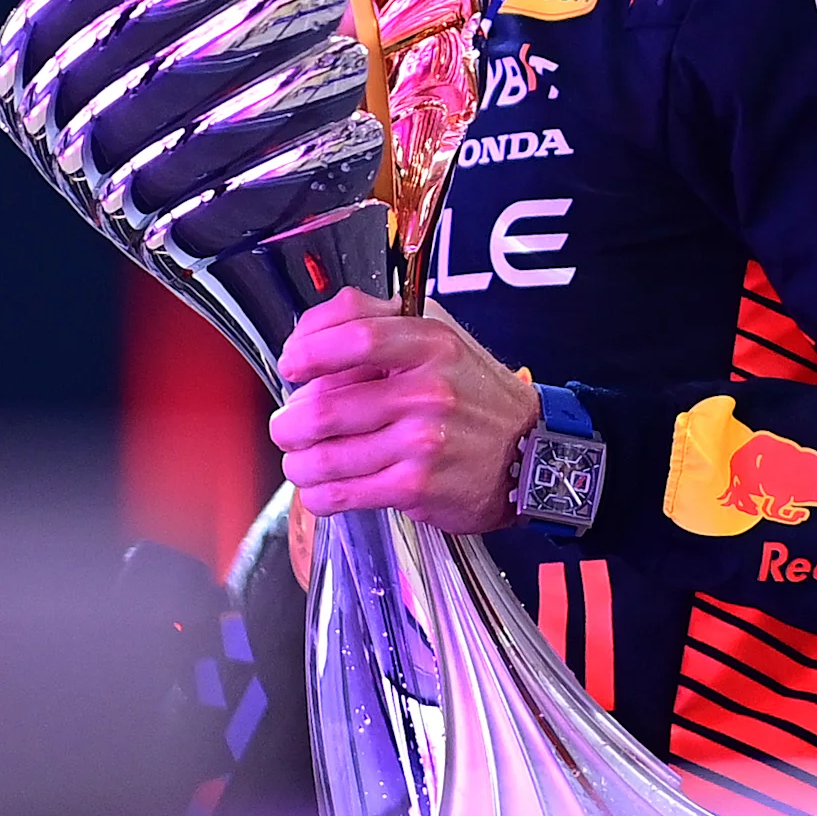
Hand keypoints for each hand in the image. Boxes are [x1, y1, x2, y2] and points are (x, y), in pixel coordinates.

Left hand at [270, 288, 539, 533]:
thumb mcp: (438, 337)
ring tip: (300, 458)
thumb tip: (307, 337)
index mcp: (430, 343)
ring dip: (298, 461)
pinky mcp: (416, 487)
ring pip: (325, 456)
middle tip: (287, 426)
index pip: (355, 335)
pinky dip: (318, 493)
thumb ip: (374, 322)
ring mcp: (422, 442)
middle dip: (290, 422)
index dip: (308, 349)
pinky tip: (320, 488)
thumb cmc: (473, 395)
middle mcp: (428, 391)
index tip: (291, 366)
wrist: (530, 453)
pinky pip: (343, 493)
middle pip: (326, 406)